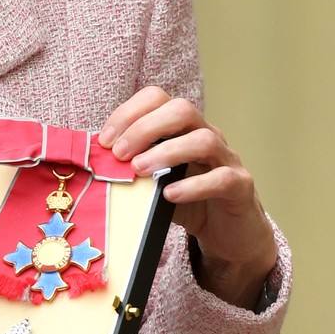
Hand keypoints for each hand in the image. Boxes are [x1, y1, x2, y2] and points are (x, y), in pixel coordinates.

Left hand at [98, 86, 276, 308]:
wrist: (229, 234)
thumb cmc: (187, 202)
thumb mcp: (154, 182)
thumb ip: (132, 168)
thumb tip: (93, 164)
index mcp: (183, 129)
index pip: (158, 99)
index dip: (129, 113)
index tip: (105, 140)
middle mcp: (207, 135)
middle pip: (182, 110)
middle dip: (145, 127)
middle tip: (120, 154)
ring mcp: (227, 159)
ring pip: (204, 139)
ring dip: (167, 152)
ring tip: (140, 170)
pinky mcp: (240, 187)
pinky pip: (222, 178)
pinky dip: (193, 185)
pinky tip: (170, 195)